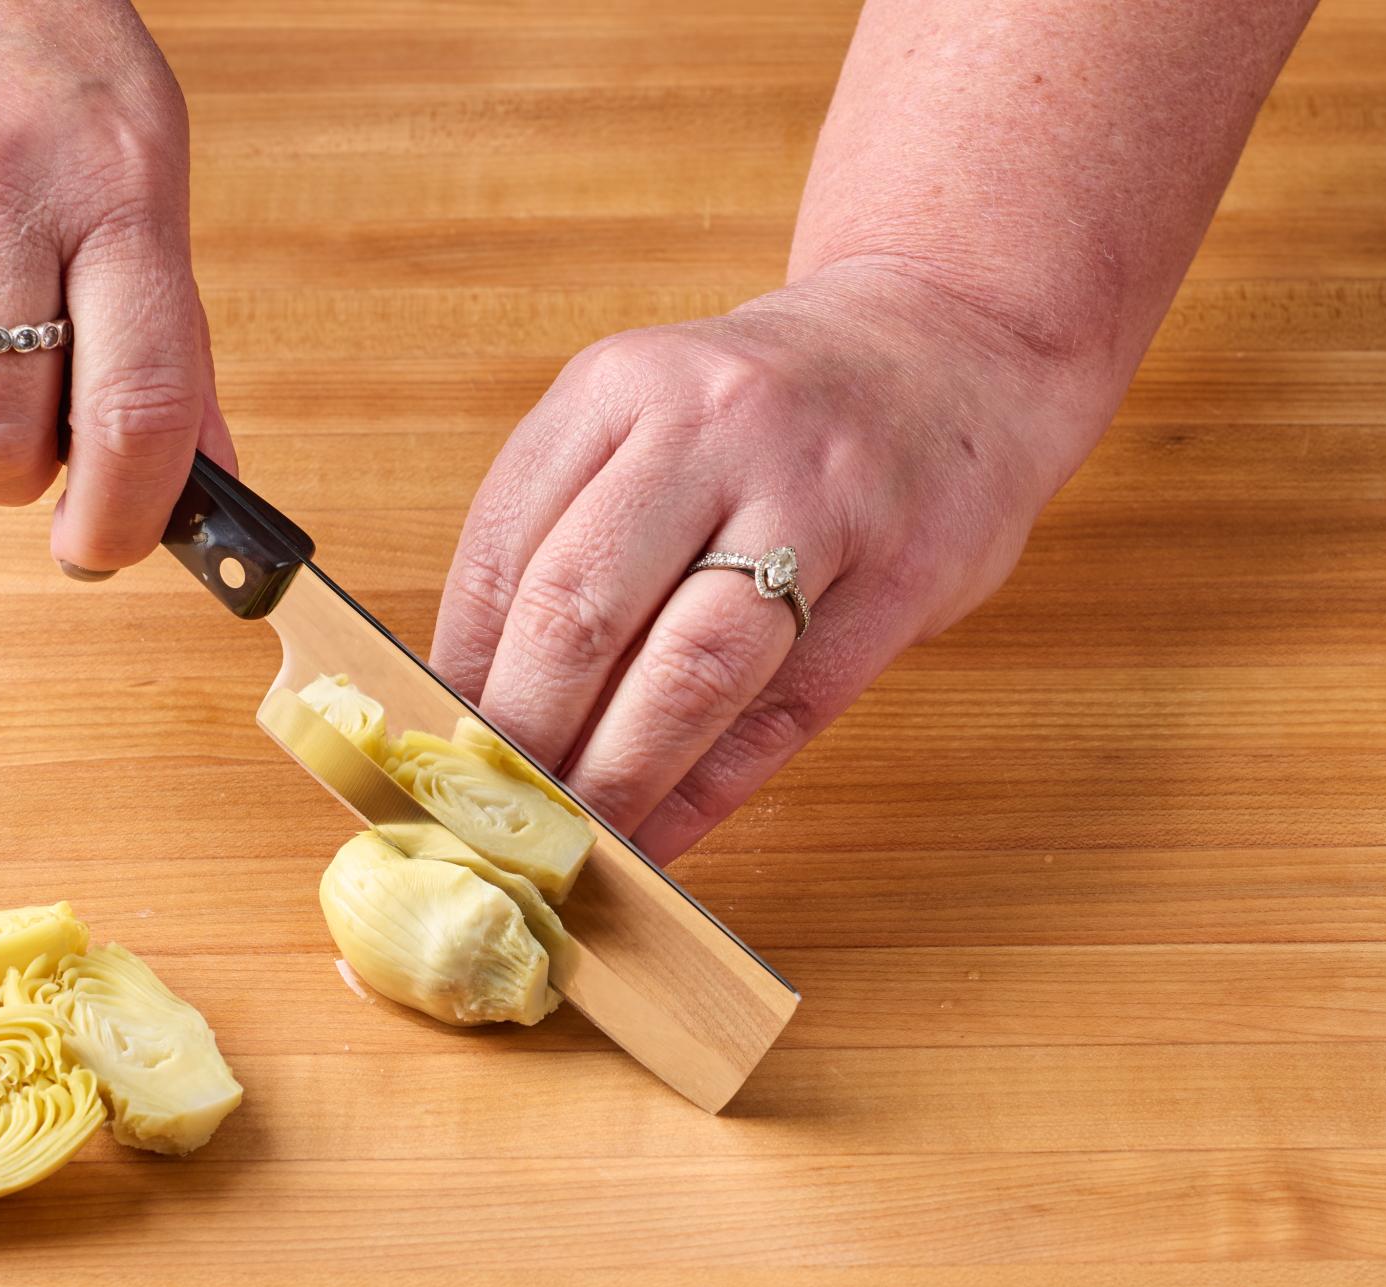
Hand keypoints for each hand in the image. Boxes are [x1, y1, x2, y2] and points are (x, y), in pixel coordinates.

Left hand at [431, 261, 1106, 861]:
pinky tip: (664, 839)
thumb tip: (474, 696)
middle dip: (523, 737)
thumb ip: (568, 527)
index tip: (432, 753)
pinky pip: (786, 711)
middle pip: (582, 611)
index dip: (457, 672)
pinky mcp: (900, 577)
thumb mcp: (649, 416)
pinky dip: (710, 790)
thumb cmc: (769, 411)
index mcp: (623, 387)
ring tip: (572, 845)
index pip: (501, 549)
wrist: (952, 342)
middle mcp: (714, 430)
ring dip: (617, 779)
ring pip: (690, 671)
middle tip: (490, 819)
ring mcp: (817, 500)